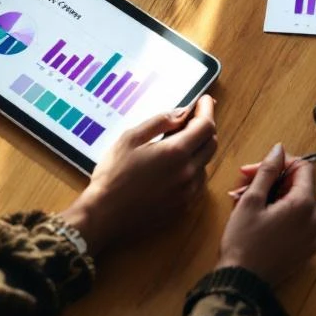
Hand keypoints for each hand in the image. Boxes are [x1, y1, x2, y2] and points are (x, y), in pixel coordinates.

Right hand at [60, 96, 216, 253]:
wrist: (104, 216)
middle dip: (204, 127)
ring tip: (175, 144)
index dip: (207, 109)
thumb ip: (160, 121)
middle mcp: (188, 173)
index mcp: (176, 153)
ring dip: (198, 149)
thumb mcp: (130, 138)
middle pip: (211, 143)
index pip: (206, 126)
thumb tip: (182, 112)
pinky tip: (174, 167)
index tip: (204, 100)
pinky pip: (198, 182)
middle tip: (189, 119)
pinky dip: (193, 169)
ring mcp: (188, 192)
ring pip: (205, 163)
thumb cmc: (112, 175)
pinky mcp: (183, 206)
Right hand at [216, 143, 315, 285]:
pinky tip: (258, 217)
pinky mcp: (306, 249)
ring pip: (296, 204)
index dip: (282, 162)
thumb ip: (268, 170)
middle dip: (272, 181)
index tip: (259, 168)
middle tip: (244, 183)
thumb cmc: (243, 241)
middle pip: (299, 186)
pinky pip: (298, 222)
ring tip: (245, 201)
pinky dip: (281, 215)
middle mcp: (315, 220)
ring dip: (273, 197)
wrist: (241, 282)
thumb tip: (279, 149)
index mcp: (304, 205)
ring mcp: (313, 237)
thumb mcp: (252, 199)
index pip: (304, 168)